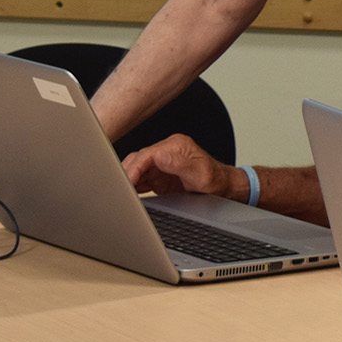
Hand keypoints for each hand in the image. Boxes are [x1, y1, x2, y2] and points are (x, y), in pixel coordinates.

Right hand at [121, 134, 241, 198]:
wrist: (224, 188)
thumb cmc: (216, 181)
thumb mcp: (200, 174)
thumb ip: (179, 164)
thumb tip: (158, 155)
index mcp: (175, 146)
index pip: (146, 154)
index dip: (134, 168)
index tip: (126, 183)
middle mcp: (167, 151)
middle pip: (137, 160)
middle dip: (126, 174)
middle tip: (118, 191)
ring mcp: (162, 163)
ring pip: (136, 169)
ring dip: (127, 181)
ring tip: (119, 194)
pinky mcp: (159, 174)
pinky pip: (141, 178)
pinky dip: (132, 186)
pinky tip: (127, 195)